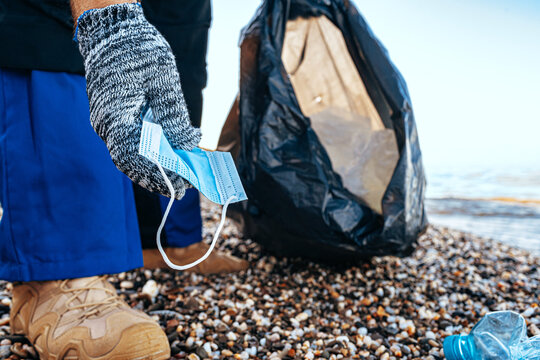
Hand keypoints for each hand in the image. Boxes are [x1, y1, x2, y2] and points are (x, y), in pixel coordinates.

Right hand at [76, 3, 200, 198]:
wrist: (112, 30)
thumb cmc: (137, 50)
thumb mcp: (164, 81)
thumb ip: (174, 116)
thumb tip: (189, 145)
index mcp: (115, 118)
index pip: (135, 159)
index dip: (159, 174)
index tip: (183, 183)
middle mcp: (106, 125)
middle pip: (131, 163)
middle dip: (158, 177)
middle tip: (185, 187)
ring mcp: (107, 122)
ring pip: (130, 155)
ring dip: (154, 166)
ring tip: (180, 176)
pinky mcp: (113, 117)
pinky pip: (129, 142)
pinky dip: (149, 152)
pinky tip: (168, 156)